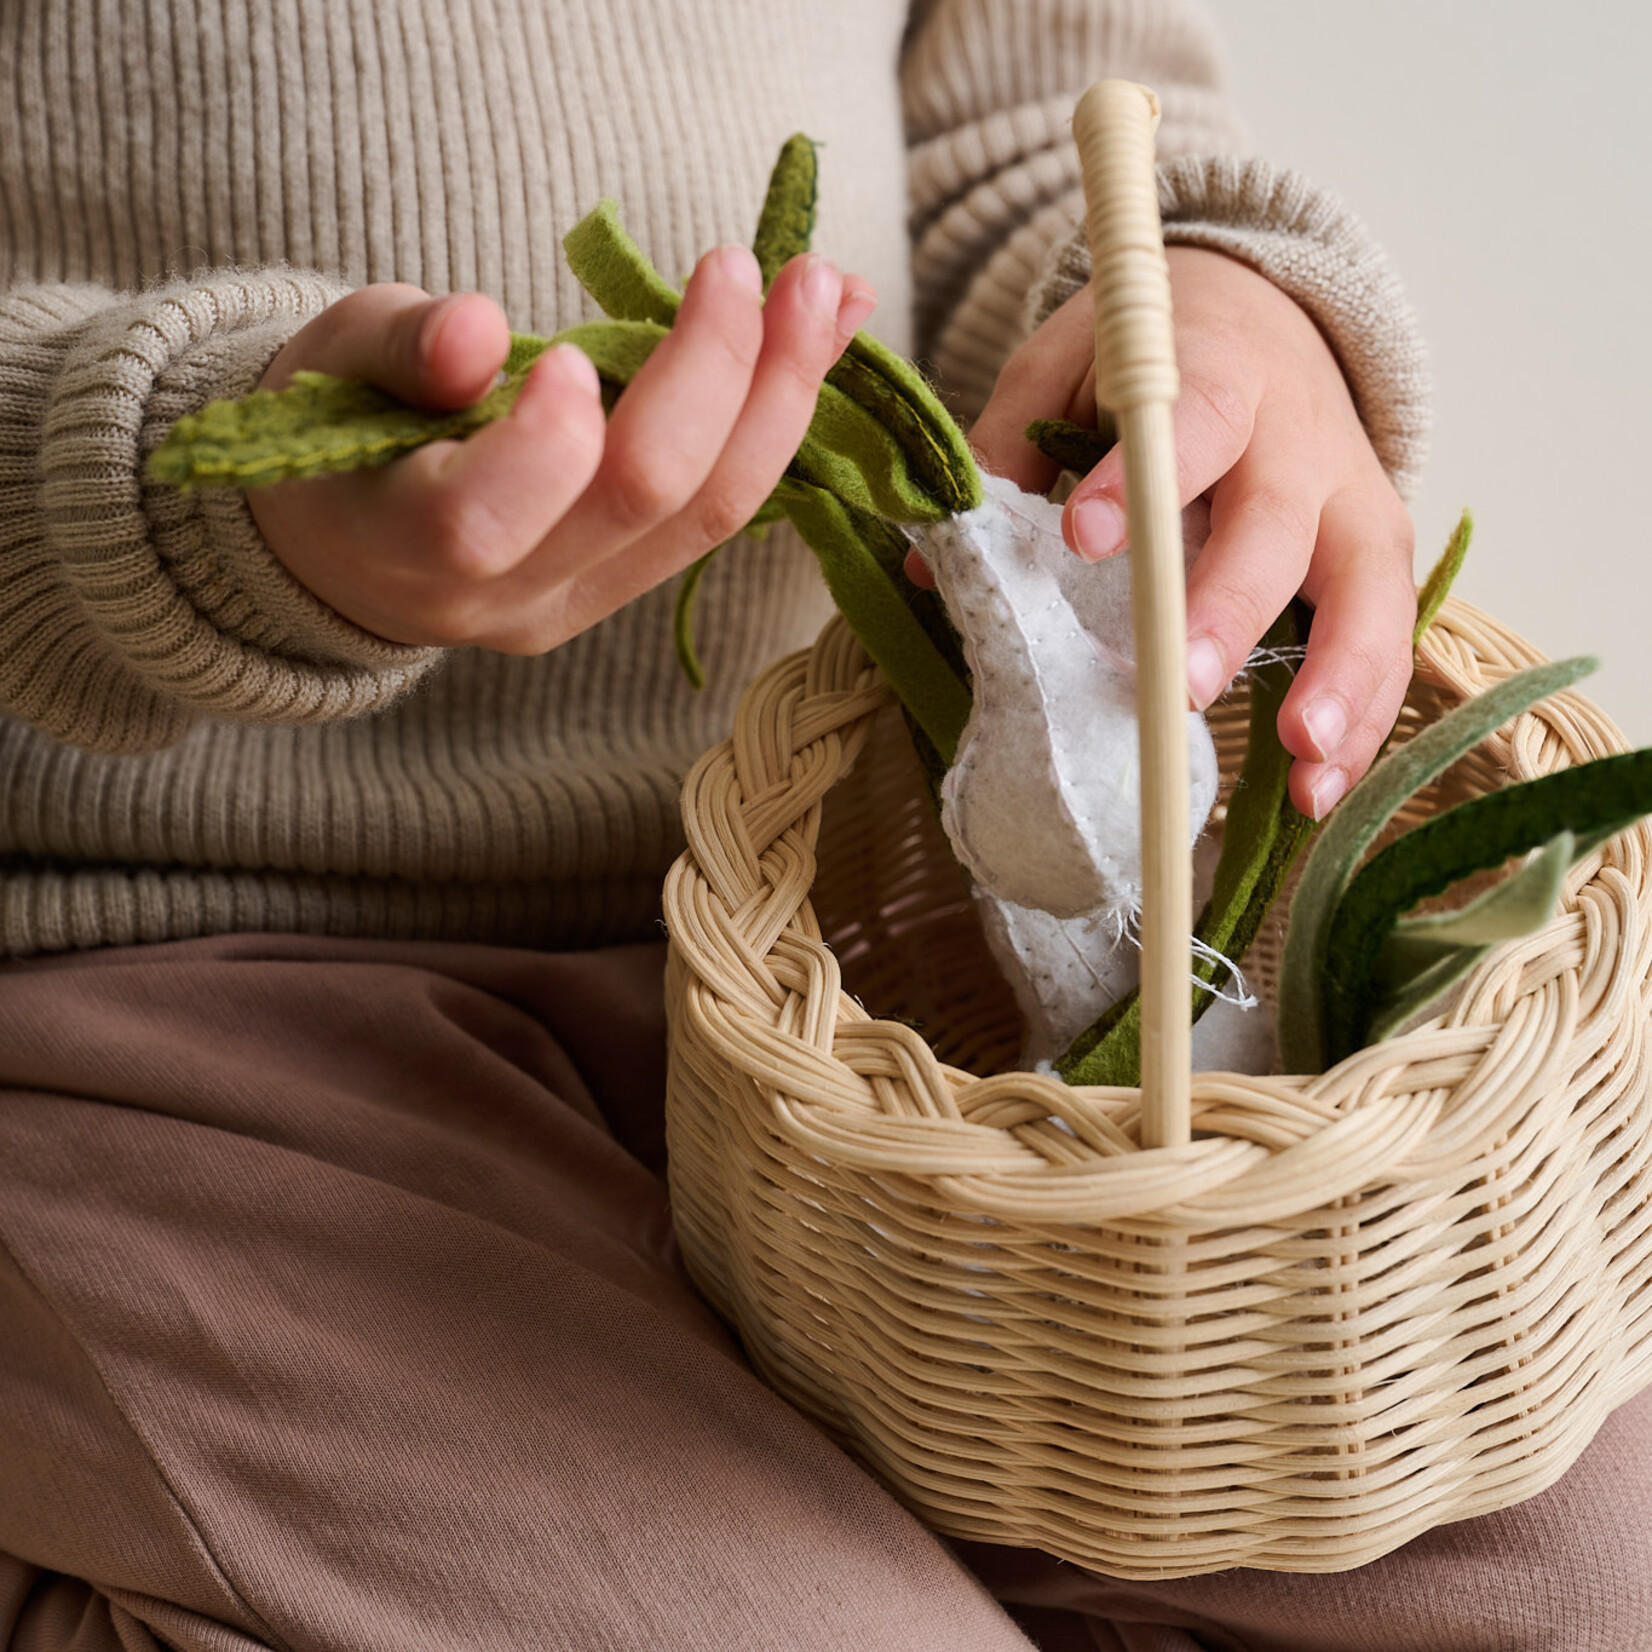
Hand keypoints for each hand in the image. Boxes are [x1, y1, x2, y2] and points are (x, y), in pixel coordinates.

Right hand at [248, 248, 876, 653]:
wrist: (355, 544)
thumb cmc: (336, 429)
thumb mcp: (334, 363)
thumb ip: (399, 345)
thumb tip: (477, 327)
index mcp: (404, 545)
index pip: (483, 519)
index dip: (544, 440)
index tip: (567, 348)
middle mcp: (507, 599)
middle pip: (639, 503)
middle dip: (715, 375)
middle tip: (753, 266)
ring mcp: (581, 603)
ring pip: (708, 516)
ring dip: (781, 397)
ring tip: (829, 291)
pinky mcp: (630, 589)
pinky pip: (719, 515)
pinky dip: (774, 423)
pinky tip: (815, 342)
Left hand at [967, 246, 1415, 819]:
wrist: (1265, 310)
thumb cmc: (1154, 356)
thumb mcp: (1064, 364)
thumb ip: (1008, 448)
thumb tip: (936, 568)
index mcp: (1217, 373)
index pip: (1188, 421)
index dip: (1142, 479)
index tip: (1082, 535)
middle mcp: (1298, 438)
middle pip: (1277, 524)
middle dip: (1229, 608)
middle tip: (1179, 689)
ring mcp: (1350, 497)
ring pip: (1365, 587)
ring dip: (1338, 678)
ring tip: (1300, 760)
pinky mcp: (1375, 552)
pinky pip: (1388, 636)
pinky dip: (1365, 716)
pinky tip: (1320, 788)